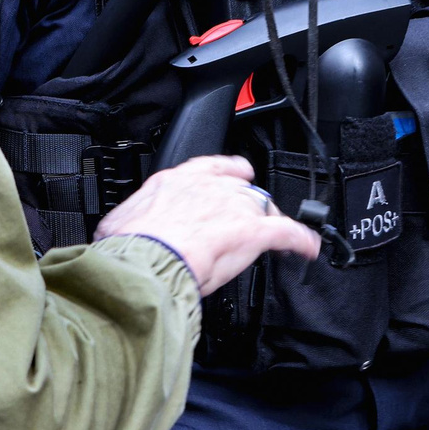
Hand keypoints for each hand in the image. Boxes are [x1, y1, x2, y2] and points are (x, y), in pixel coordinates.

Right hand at [97, 155, 320, 296]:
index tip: (239, 174)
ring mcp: (234, 208)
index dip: (231, 171)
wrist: (144, 263)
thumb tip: (121, 232)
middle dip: (250, 206)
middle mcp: (209, 188)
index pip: (212, 166)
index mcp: (175, 182)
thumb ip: (132, 221)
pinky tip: (309, 248)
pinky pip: (287, 232)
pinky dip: (301, 240)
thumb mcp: (120, 224)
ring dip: (271, 223)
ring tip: (281, 238)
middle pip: (241, 189)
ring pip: (263, 208)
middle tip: (251, 223)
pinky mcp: (252, 232)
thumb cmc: (129, 248)